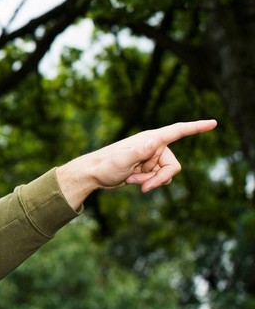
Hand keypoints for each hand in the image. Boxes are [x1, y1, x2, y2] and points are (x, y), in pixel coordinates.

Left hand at [56, 119, 216, 208]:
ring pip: (167, 174)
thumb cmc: (105, 165)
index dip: (196, 127)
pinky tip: (133, 181)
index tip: (214, 122)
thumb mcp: (122, 159)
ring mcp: (151, 157)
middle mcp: (153, 146)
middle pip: (173, 166)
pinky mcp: (148, 168)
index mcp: (150, 139)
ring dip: (152, 182)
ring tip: (132, 180)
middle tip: (144, 186)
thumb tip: (155, 141)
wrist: (94, 174)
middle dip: (160, 179)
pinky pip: (159, 179)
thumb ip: (139, 151)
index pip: (178, 131)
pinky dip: (148, 183)